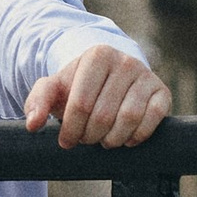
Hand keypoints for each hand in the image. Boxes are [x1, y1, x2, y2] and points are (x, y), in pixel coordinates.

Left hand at [23, 44, 170, 150]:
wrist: (109, 79)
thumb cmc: (79, 86)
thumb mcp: (55, 88)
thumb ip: (37, 102)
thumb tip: (33, 124)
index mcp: (96, 55)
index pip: (81, 103)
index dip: (71, 129)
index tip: (66, 140)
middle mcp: (124, 61)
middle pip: (103, 115)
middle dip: (90, 136)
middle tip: (85, 139)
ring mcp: (146, 75)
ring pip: (128, 119)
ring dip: (112, 139)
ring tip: (103, 139)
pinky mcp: (163, 92)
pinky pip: (152, 120)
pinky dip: (136, 136)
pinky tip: (125, 138)